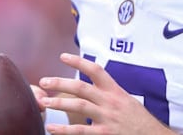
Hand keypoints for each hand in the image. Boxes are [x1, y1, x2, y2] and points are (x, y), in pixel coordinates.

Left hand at [39, 53, 175, 134]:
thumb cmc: (139, 120)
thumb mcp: (127, 101)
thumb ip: (110, 94)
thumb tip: (94, 88)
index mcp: (115, 91)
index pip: (95, 70)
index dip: (78, 61)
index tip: (63, 56)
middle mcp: (110, 101)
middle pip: (81, 87)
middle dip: (60, 83)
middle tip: (44, 82)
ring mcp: (107, 117)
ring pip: (79, 106)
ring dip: (59, 103)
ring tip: (43, 102)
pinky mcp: (105, 133)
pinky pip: (80, 130)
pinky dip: (64, 129)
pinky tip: (52, 127)